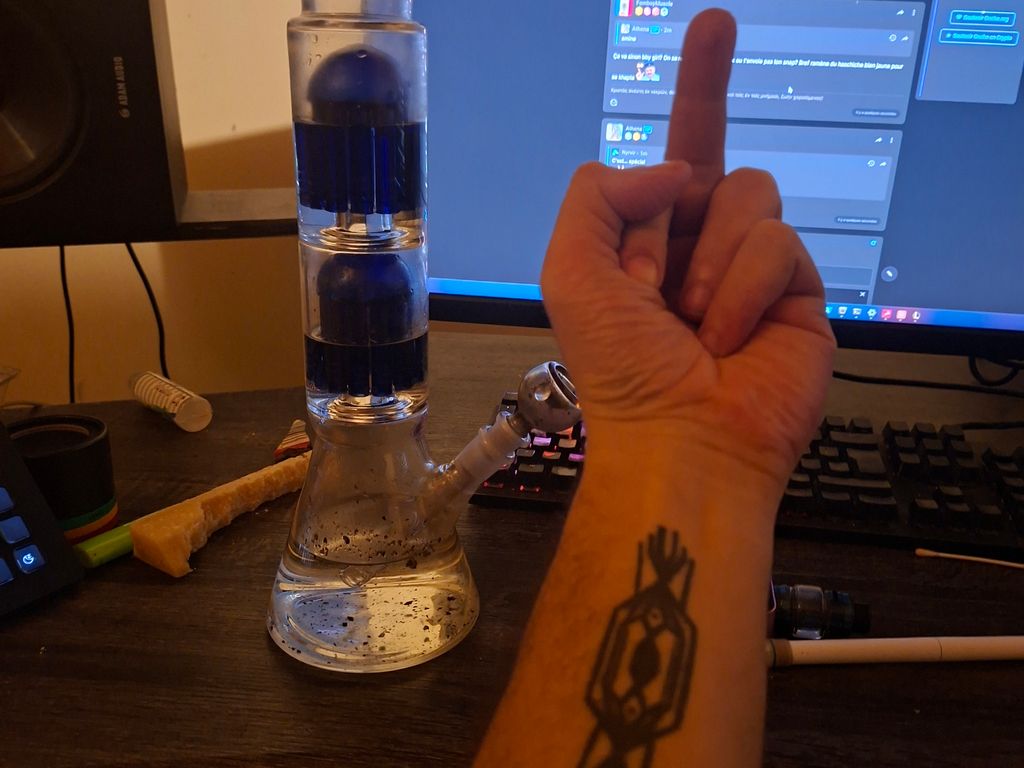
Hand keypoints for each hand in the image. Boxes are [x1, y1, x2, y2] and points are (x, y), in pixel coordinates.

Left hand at [541, 9, 834, 483]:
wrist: (679, 437)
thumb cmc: (620, 365)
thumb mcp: (572, 269)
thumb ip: (598, 195)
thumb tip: (675, 168)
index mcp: (648, 235)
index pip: (673, 150)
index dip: (695, 87)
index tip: (715, 26)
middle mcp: (700, 242)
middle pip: (717, 155)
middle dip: (700, 142)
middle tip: (658, 271)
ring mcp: (750, 264)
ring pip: (749, 192)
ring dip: (707, 258)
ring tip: (689, 318)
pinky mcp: (795, 288)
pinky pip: (777, 241)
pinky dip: (739, 288)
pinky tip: (725, 333)